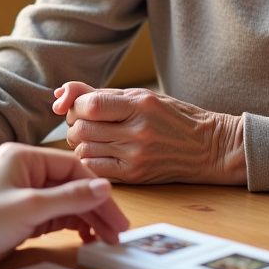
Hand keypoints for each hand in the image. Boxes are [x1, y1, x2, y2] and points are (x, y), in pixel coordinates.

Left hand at [0, 143, 130, 268]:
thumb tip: (103, 187)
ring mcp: (22, 194)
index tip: (116, 215)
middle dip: (96, 208)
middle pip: (71, 185)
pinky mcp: (20, 215)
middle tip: (118, 232)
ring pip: (65, 202)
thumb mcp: (29, 209)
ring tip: (106, 239)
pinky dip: (71, 225)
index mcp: (23, 157)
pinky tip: (85, 236)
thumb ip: (69, 198)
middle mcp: (24, 171)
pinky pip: (54, 216)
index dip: (98, 191)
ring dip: (86, 219)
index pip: (72, 168)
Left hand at [52, 81, 245, 184]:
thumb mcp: (142, 96)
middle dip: (75, 123)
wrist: (208, 148)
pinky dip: (88, 159)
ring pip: (83, 149)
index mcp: (140, 105)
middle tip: (85, 121)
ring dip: (80, 142)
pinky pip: (94, 167)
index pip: (90, 105)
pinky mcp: (135, 175)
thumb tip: (60, 93)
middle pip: (82, 128)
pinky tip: (99, 152)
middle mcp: (137, 132)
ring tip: (93, 136)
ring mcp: (136, 156)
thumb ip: (101, 94)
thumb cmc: (173, 117)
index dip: (76, 105)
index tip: (82, 105)